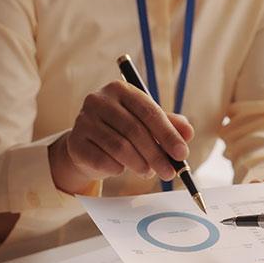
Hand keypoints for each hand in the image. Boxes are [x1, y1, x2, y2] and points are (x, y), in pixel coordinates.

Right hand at [49, 81, 194, 193]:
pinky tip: (121, 169)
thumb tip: (188, 133)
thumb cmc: (122, 131)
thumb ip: (169, 125)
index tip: (182, 154)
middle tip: (169, 173)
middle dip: (156, 155)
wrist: (88, 146)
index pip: (149, 111)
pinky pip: (102, 160)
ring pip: (119, 147)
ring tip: (147, 172)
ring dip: (139, 164)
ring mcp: (84, 120)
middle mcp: (99, 100)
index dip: (168, 135)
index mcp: (121, 89)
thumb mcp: (147, 124)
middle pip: (135, 131)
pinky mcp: (75, 141)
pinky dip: (117, 169)